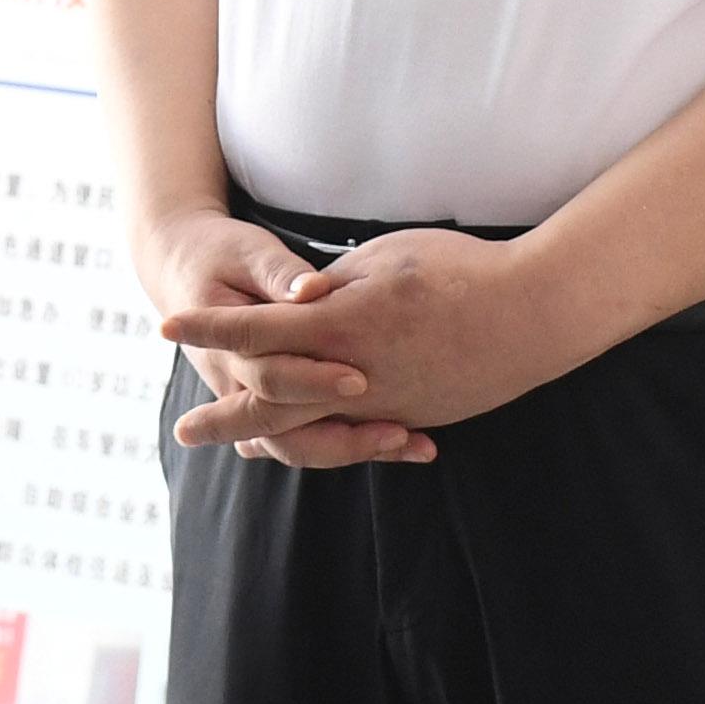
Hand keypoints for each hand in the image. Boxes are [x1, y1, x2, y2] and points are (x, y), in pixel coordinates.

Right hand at [135, 207, 424, 469]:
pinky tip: (408, 443)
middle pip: (286, 433)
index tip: (361, 379)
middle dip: (346, 437)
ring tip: (416, 445)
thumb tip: (314, 289)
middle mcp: (236, 386)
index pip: (271, 378)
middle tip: (400, 432)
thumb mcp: (246, 251)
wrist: (183, 268)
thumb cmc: (220, 253)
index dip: (314, 380)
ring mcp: (253, 401)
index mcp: (224, 349)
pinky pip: (312, 436)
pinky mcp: (275, 404)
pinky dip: (356, 443)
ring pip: (300, 446)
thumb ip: (279, 273)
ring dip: (357, 450)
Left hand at [164, 226, 595, 445]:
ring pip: (315, 431)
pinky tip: (308, 442)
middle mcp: (358, 375)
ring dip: (272, 437)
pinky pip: (359, 436)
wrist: (538, 314)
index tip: (166, 326)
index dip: (209, 328)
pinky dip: (326, 440)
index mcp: (342, 324)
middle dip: (225, 417)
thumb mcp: (386, 259)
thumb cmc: (461, 270)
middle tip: (183, 433)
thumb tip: (299, 303)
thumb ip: (336, 286)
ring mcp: (388, 405)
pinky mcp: (417, 417)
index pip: (256, 330)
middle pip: (272, 403)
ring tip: (240, 444)